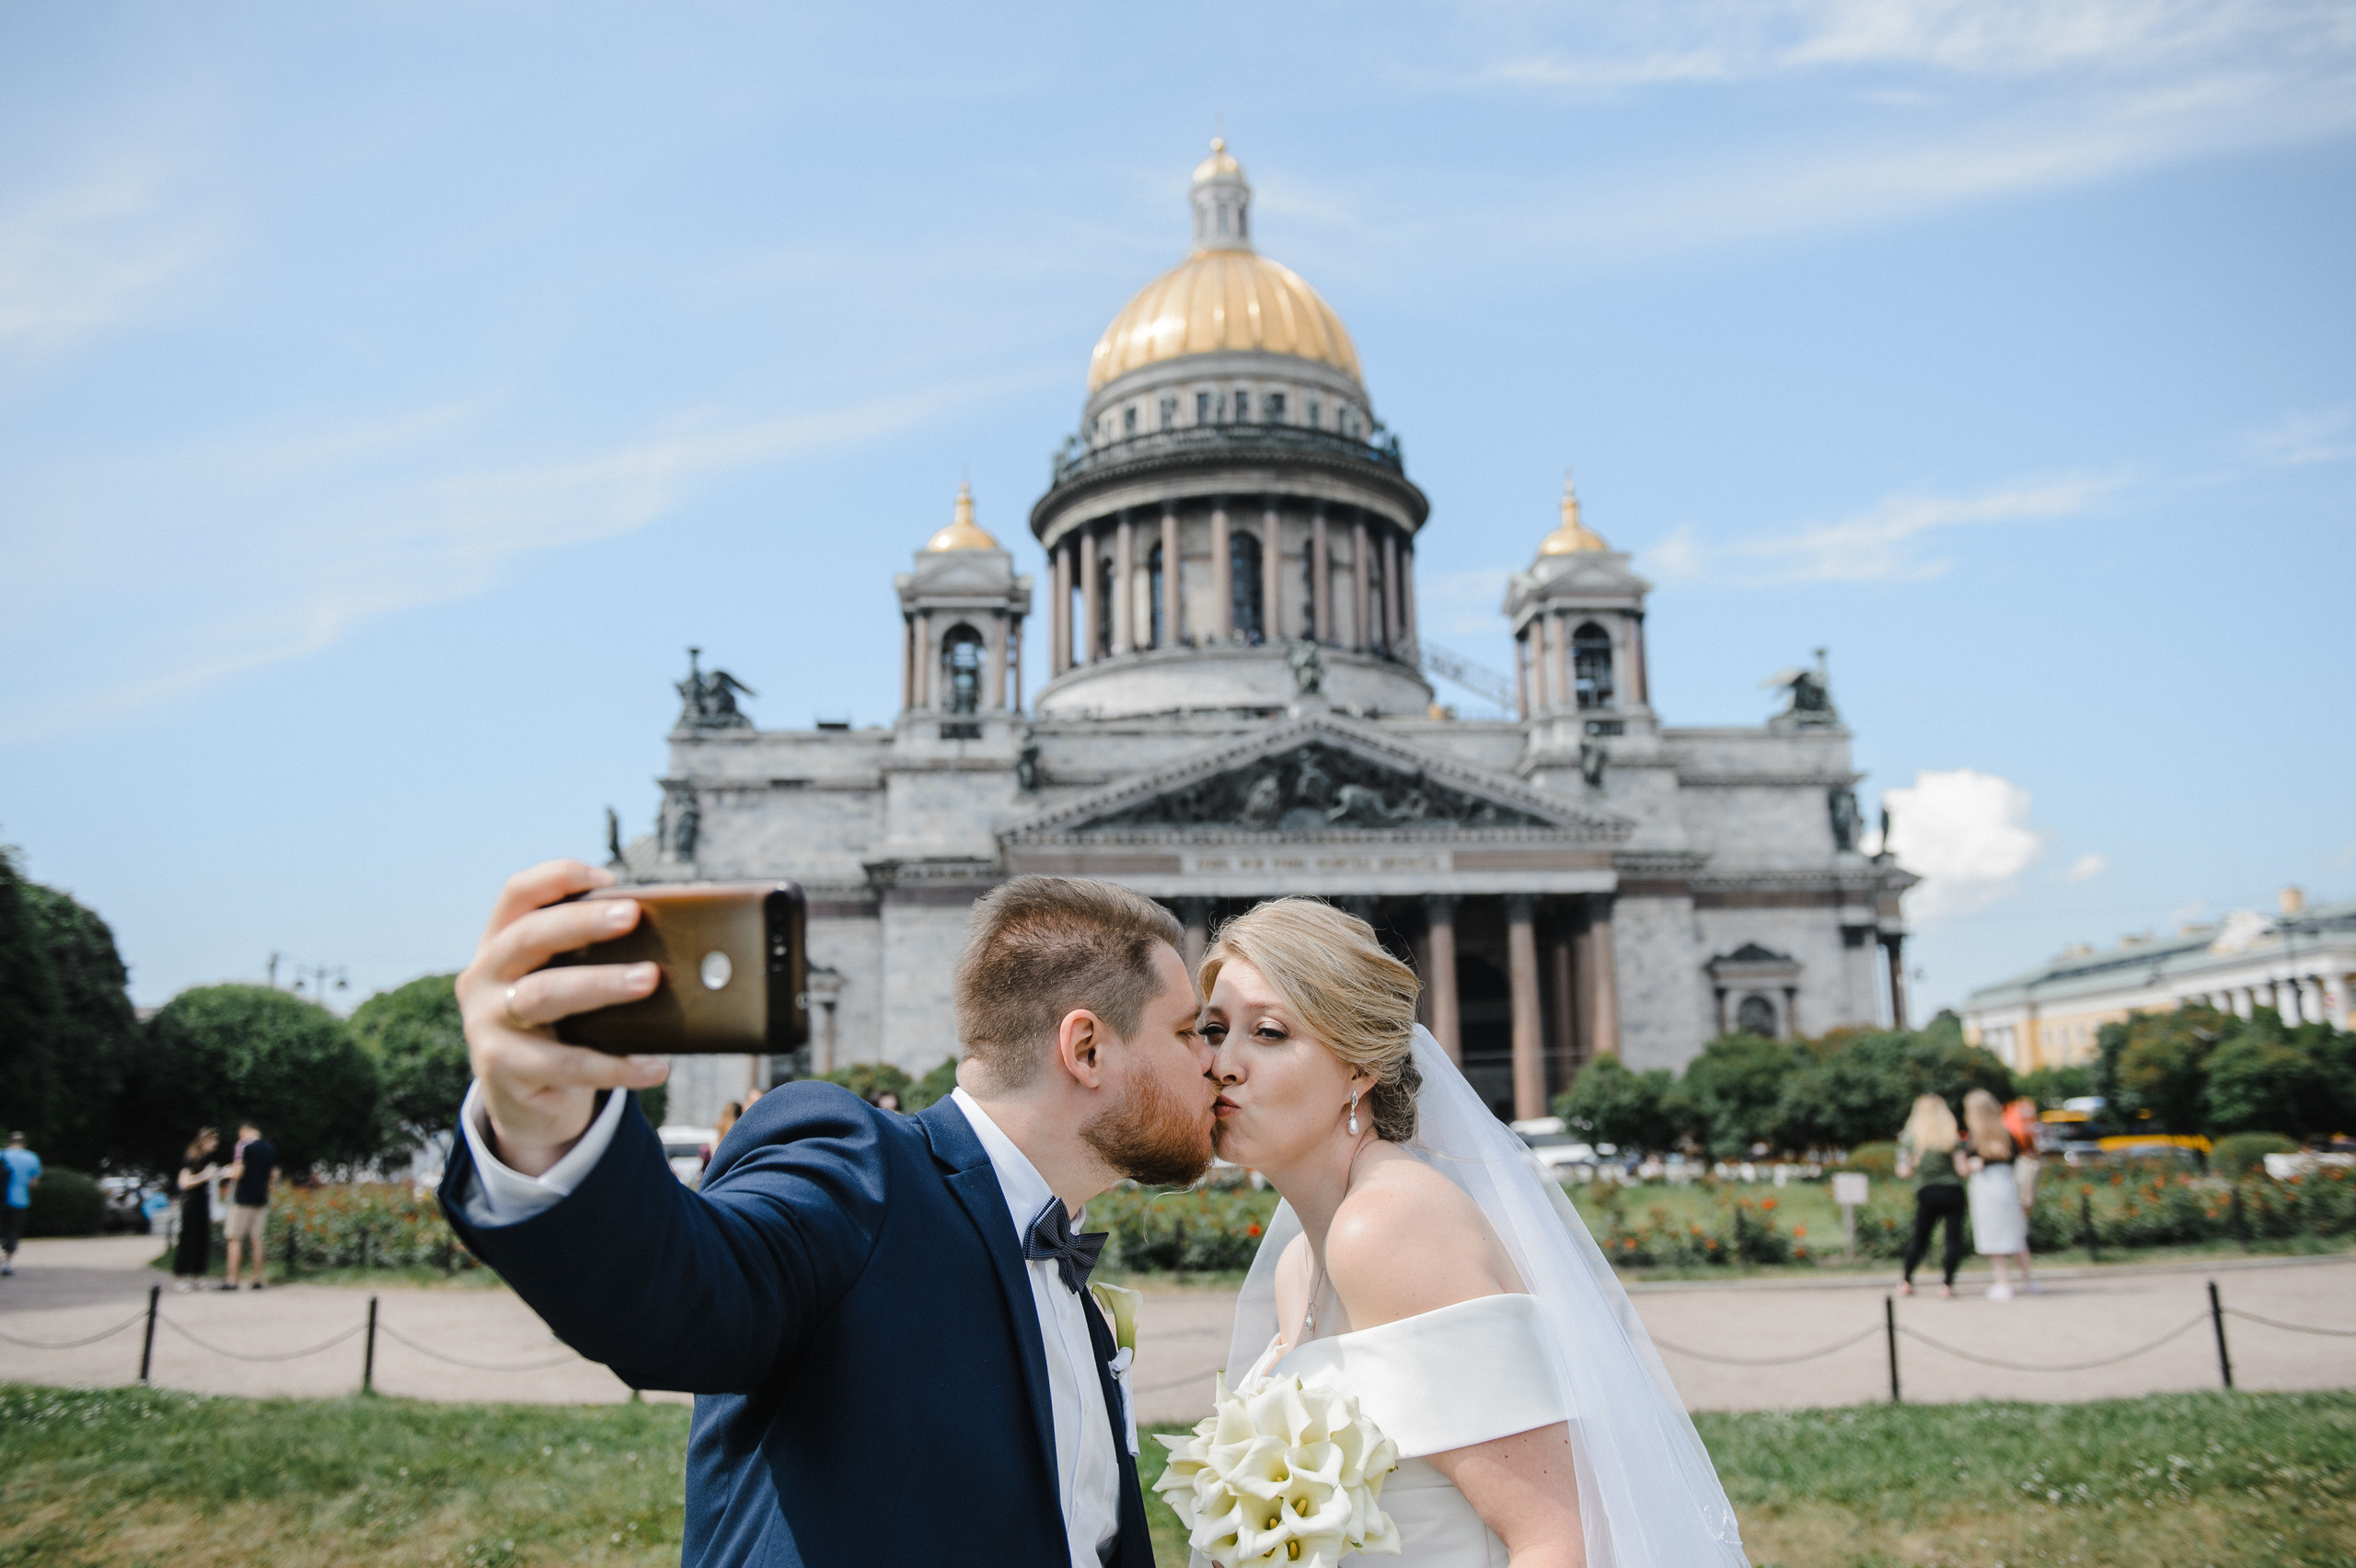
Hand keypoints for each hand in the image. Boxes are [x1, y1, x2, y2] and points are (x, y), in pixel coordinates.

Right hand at [458, 859, 667, 1176]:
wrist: (528, 1105)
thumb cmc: (561, 1030)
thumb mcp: (566, 986)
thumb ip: (595, 960)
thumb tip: (679, 943)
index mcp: (500, 944)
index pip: (517, 894)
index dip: (557, 877)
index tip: (608, 876)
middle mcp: (483, 978)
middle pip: (529, 937)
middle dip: (583, 922)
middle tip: (633, 916)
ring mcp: (486, 1024)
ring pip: (543, 995)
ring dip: (600, 984)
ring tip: (650, 980)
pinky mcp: (502, 1071)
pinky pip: (566, 1065)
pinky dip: (617, 1066)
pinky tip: (656, 1066)